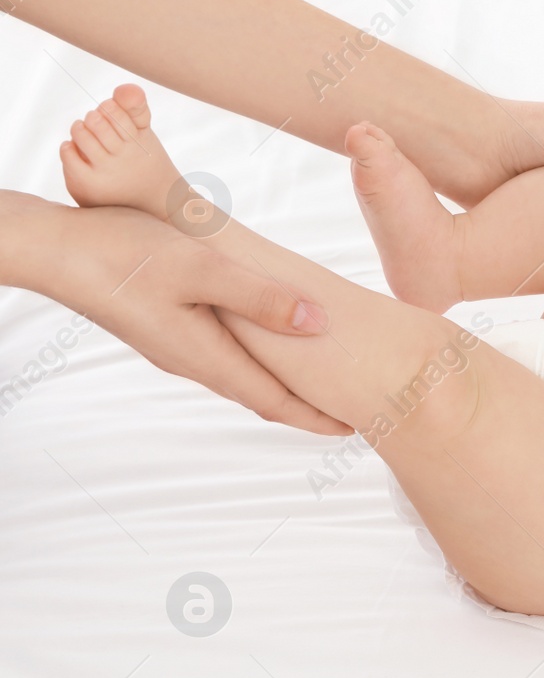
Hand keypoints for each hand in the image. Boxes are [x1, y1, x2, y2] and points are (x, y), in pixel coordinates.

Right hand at [2, 193, 348, 435]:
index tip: (355, 429)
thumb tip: (319, 324)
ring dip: (279, 385)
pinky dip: (255, 360)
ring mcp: (175, 346)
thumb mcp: (205, 271)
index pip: (274, 401)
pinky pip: (222, 353)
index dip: (317, 417)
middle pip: (260, 395)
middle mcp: (192, 361)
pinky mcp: (163, 326)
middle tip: (349, 414)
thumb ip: (262, 298)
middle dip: (305, 408)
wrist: (54, 248)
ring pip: (240, 374)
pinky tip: (265, 345)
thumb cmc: (126, 254)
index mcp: (206, 356)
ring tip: (316, 384)